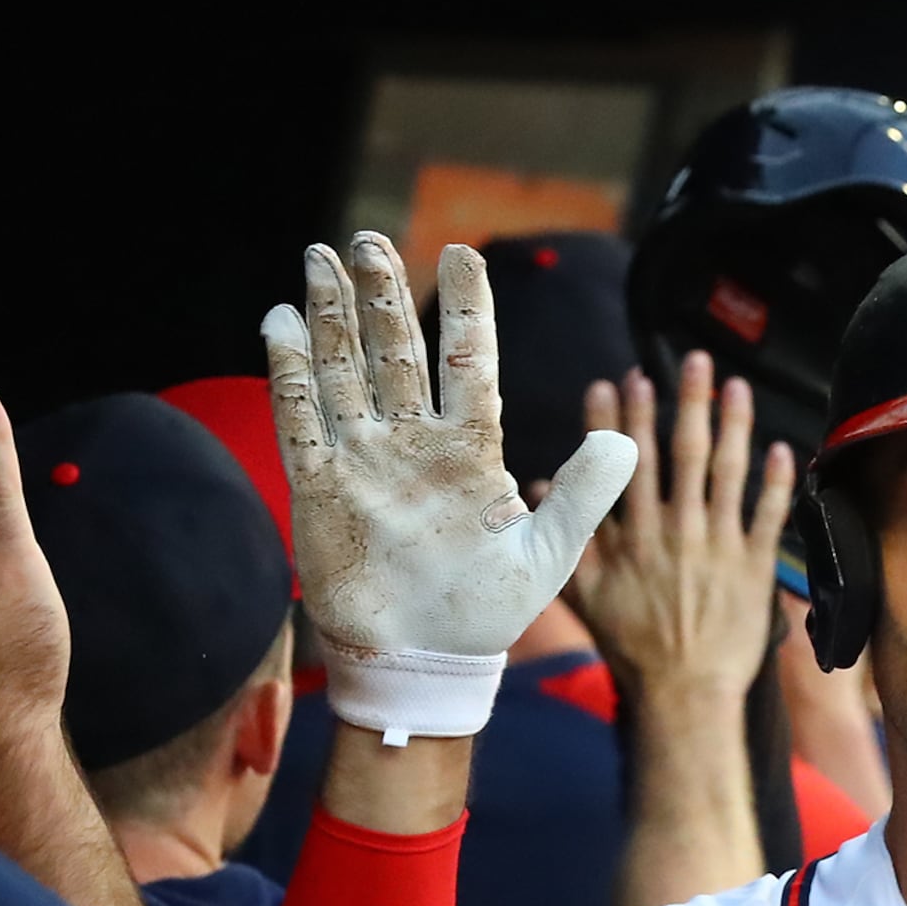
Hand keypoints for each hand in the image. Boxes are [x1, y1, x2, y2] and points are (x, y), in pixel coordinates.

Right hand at [262, 234, 636, 738]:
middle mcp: (414, 442)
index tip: (461, 253)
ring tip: (321, 258)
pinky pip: (300, 419)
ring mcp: (364, 461)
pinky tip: (280, 321)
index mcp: (472, 449)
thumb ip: (584, 494)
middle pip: (395, 350)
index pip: (469, 360)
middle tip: (367, 239)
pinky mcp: (319, 489)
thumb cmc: (487, 614)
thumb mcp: (551, 554)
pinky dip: (289, 371)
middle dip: (381, 293)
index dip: (465, 307)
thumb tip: (625, 438)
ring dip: (332, 316)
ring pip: (345, 371)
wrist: (425, 666)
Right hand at [569, 354, 792, 710]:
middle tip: (687, 362)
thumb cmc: (632, 646)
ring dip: (731, 423)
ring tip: (734, 385)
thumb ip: (562, 539)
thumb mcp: (580, 595)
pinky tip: (782, 447)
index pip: (622, 464)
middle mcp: (674, 530)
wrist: (684, 692)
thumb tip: (535, 490)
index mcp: (632, 535)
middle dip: (679, 402)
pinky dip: (777, 481)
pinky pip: (768, 515)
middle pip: (677, 453)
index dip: (619, 420)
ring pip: (726, 471)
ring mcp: (717, 545)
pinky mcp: (754, 566)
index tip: (617, 382)